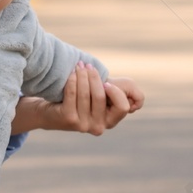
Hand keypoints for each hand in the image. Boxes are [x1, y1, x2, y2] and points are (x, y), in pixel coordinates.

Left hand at [14, 64, 139, 135]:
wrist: (54, 108)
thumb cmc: (86, 96)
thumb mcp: (111, 91)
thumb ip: (130, 92)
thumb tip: (137, 102)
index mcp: (111, 120)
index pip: (122, 107)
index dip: (116, 92)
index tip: (107, 82)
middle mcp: (99, 126)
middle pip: (101, 96)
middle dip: (95, 77)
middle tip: (87, 65)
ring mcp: (83, 125)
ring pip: (85, 94)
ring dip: (82, 75)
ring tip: (79, 65)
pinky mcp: (69, 119)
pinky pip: (72, 94)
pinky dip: (72, 81)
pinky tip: (72, 74)